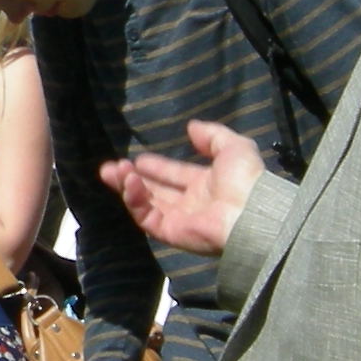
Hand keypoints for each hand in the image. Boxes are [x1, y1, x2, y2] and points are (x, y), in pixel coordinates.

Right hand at [102, 120, 268, 254]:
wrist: (250, 213)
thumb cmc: (244, 180)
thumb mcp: (233, 146)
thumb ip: (212, 135)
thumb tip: (191, 127)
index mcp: (206, 185)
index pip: (175, 175)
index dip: (157, 167)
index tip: (138, 159)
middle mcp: (191, 202)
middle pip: (155, 190)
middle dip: (132, 178)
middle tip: (110, 167)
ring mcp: (179, 219)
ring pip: (147, 203)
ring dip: (128, 186)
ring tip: (113, 171)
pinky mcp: (170, 232)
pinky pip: (147, 217)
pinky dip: (135, 201)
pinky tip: (130, 183)